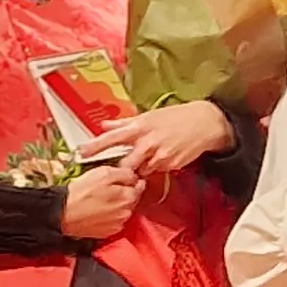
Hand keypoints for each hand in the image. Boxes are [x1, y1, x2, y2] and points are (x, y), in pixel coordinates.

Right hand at [59, 164, 146, 240]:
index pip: (140, 186)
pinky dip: (109, 215)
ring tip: (100, 199)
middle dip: (124, 193)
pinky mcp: (107, 232)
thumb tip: (134, 175)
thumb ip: (124, 173)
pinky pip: (113, 221)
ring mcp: (117, 224)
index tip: (123, 177)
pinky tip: (98, 211)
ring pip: (123, 210)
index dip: (132, 180)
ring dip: (116, 205)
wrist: (64, 214)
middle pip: (132, 199)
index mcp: (128, 197)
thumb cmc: (82, 192)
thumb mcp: (103, 173)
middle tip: (108, 187)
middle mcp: (126, 213)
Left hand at [85, 101, 231, 174]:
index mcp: (139, 127)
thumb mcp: (148, 116)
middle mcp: (147, 142)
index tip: (81, 153)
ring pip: (141, 170)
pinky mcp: (170, 164)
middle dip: (122, 168)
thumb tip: (105, 125)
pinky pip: (156, 171)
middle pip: (126, 163)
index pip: (111, 138)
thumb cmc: (174, 117)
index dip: (95, 147)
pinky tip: (164, 155)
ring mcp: (159, 155)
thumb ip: (125, 123)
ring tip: (152, 155)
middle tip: (123, 167)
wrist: (204, 123)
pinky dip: (156, 166)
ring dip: (142, 167)